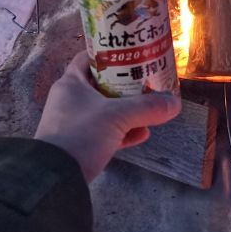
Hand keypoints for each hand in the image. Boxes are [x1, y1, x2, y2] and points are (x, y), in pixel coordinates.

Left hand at [35, 52, 181, 182]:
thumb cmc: (82, 134)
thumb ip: (147, 108)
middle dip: (124, 85)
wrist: (55, 178)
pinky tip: (142, 134)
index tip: (130, 54)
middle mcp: (68, 100)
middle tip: (146, 81)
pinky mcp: (77, 145)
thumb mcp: (118, 116)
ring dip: (126, 111)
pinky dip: (121, 132)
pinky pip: (103, 133)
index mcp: (70, 83)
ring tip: (149, 109)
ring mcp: (72, 124)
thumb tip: (175, 103)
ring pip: (103, 111)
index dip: (108, 54)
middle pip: (100, 85)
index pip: (88, 58)